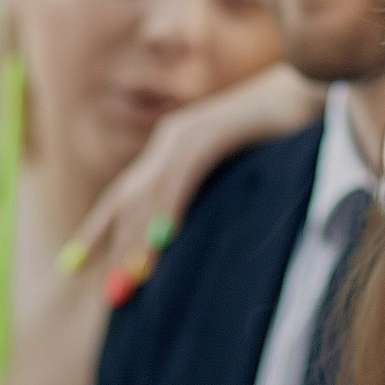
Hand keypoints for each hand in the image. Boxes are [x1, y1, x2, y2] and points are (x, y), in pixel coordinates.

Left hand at [59, 64, 325, 304]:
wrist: (312, 90)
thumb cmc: (279, 135)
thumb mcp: (235, 173)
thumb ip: (209, 199)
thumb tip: (185, 242)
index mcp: (169, 150)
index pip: (124, 196)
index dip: (97, 231)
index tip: (72, 265)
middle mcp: (170, 140)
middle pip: (129, 198)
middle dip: (116, 247)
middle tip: (112, 294)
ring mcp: (190, 132)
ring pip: (153, 191)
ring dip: (141, 237)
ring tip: (134, 278)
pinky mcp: (215, 130)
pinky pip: (184, 174)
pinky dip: (172, 206)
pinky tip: (166, 236)